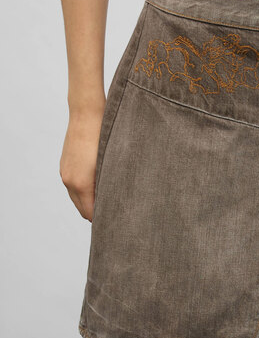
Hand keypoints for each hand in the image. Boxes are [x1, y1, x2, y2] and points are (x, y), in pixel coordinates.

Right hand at [59, 105, 104, 221]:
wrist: (87, 115)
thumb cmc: (104, 138)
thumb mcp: (110, 165)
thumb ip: (108, 187)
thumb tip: (113, 203)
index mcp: (81, 184)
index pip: (89, 213)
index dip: (102, 220)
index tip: (114, 222)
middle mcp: (69, 181)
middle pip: (81, 209)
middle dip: (95, 213)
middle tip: (113, 214)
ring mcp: (65, 173)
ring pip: (76, 198)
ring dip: (89, 201)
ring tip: (106, 200)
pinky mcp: (64, 166)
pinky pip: (73, 186)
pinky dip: (83, 191)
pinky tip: (96, 186)